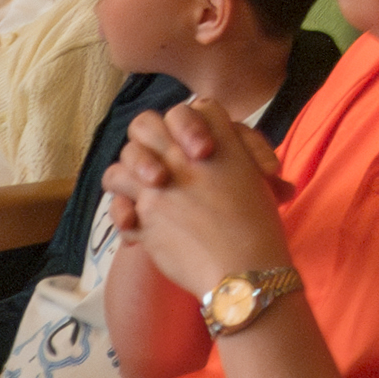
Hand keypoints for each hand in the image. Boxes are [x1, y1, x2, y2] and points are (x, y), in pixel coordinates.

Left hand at [103, 96, 292, 300]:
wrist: (245, 269)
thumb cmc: (260, 227)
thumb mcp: (259, 179)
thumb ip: (241, 160)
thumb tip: (244, 164)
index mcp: (221, 139)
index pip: (194, 108)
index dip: (190, 124)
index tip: (200, 150)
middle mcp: (185, 154)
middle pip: (145, 123)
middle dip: (146, 139)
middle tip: (161, 165)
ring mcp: (160, 183)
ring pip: (123, 159)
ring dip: (129, 173)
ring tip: (145, 190)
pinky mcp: (145, 215)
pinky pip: (118, 203)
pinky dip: (122, 212)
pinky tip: (136, 225)